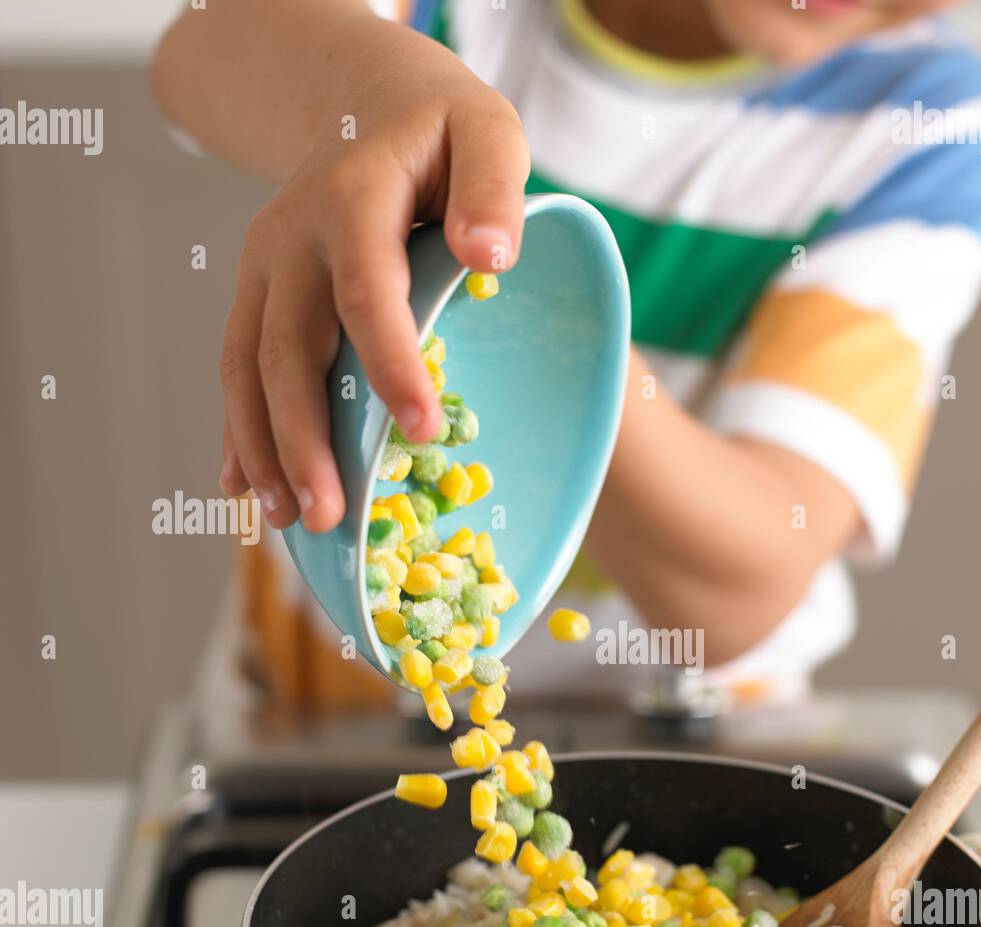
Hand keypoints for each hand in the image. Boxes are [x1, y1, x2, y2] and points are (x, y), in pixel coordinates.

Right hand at [218, 27, 528, 530]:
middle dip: (305, 436)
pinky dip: (239, 431)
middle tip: (330, 515)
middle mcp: (292, 237)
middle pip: (288, 346)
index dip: (389, 362)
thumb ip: (494, 186)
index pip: (365, 289)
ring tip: (291, 521)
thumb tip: (491, 253)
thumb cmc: (442, 136)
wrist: (363, 103)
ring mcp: (264, 269)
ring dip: (264, 448)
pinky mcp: (256, 295)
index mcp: (353, 199)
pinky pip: (237, 368)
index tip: (421, 429)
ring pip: (248, 366)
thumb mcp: (487, 133)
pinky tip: (245, 490)